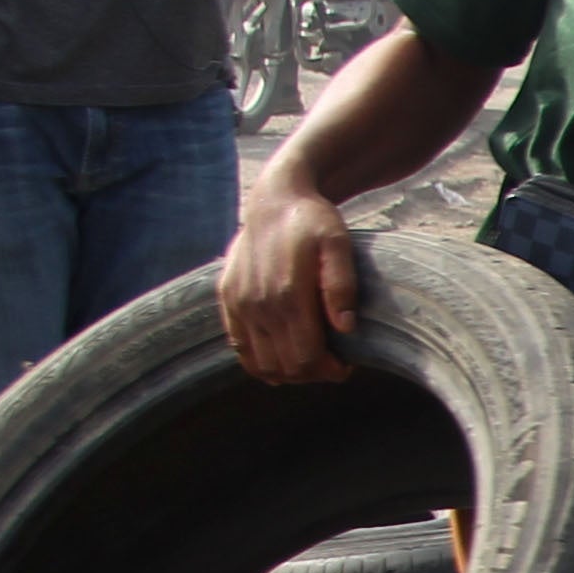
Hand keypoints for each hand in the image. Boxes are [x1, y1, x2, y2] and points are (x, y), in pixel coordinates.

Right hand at [218, 168, 363, 386]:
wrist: (274, 199)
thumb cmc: (312, 221)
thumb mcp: (337, 243)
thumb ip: (341, 284)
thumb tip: (345, 326)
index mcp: (288, 294)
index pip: (306, 356)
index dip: (329, 370)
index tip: (346, 365)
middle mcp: (258, 304)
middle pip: (285, 365)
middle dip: (312, 373)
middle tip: (331, 364)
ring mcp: (239, 303)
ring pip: (261, 363)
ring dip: (287, 372)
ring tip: (309, 361)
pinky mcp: (227, 299)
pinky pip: (239, 348)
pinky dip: (258, 363)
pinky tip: (278, 362)